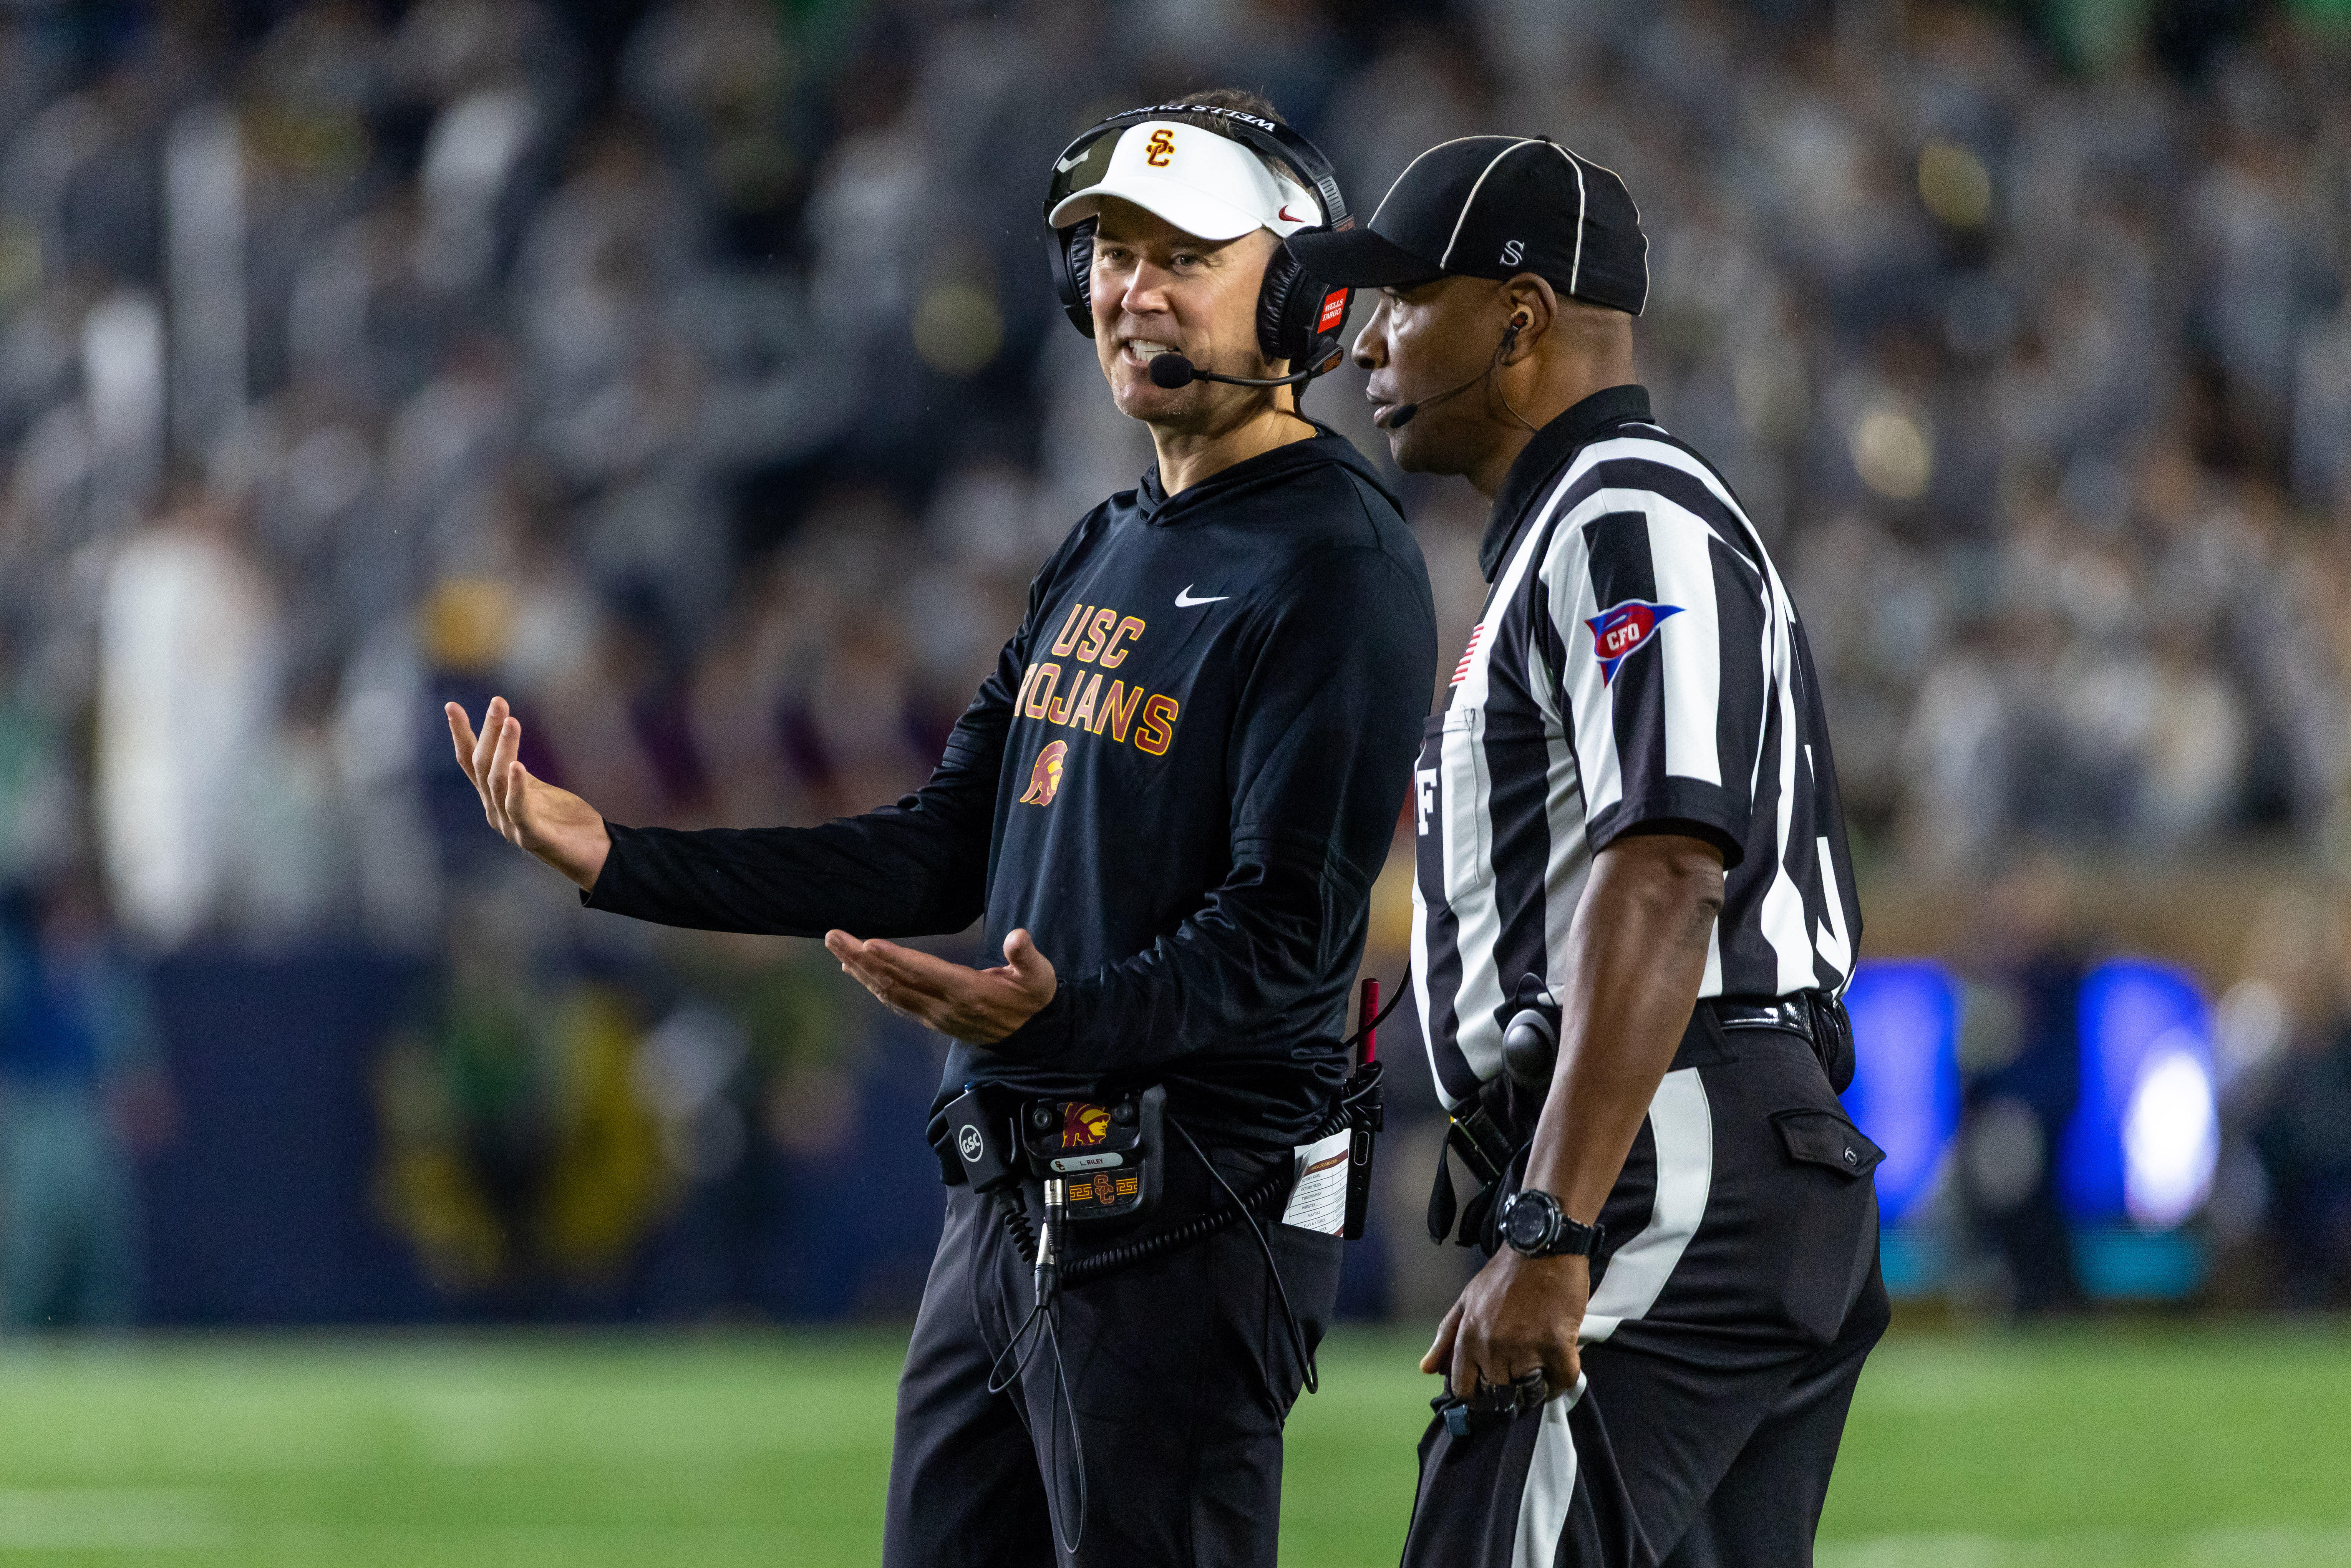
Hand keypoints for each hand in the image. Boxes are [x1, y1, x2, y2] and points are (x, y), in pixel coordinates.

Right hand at [446, 698, 611, 889]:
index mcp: (495, 798)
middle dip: (488, 731)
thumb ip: (520, 776)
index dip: (460, 734)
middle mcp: (495, 811)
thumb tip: (506, 748)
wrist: (595, 856)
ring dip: (504, 748)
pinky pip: (518, 808)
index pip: (471, 762)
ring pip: (497, 782)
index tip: (452, 705)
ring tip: (511, 720)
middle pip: (483, 766)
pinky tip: (518, 765)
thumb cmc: (567, 822)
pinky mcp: (532, 836)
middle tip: (498, 701)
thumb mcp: (540, 791)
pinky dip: (517, 786)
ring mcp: (510, 825)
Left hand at [825, 928, 1055, 1045]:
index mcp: (968, 992)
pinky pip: (894, 1001)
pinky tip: (856, 970)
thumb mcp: (1040, 977)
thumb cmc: (1033, 998)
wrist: (1030, 1037)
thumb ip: (1027, 957)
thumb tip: (1018, 936)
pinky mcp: (931, 1018)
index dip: (896, 959)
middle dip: (861, 959)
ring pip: (889, 992)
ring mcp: (934, 1015)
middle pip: (895, 981)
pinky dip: (872, 984)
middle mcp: (945, 1006)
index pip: (925, 973)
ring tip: (836, 947)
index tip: (868, 944)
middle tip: (833, 936)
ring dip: (860, 970)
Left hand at [1422, 1247, 1587, 1402]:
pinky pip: (1563, 1380)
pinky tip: (1562, 1360)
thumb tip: (1427, 1369)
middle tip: (1521, 1370)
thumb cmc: (1506, 1273)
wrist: (1542, 1244)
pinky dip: (1564, 1376)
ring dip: (1538, 1384)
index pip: (1464, 1388)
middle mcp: (1493, 1346)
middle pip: (1499, 1394)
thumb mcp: (1468, 1300)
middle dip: (1509, 1388)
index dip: (1476, 1393)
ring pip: (1531, 1391)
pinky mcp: (1556, 1344)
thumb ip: (1447, 1337)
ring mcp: (1526, 1347)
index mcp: (1469, 1336)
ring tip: (1542, 1364)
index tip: (1488, 1388)